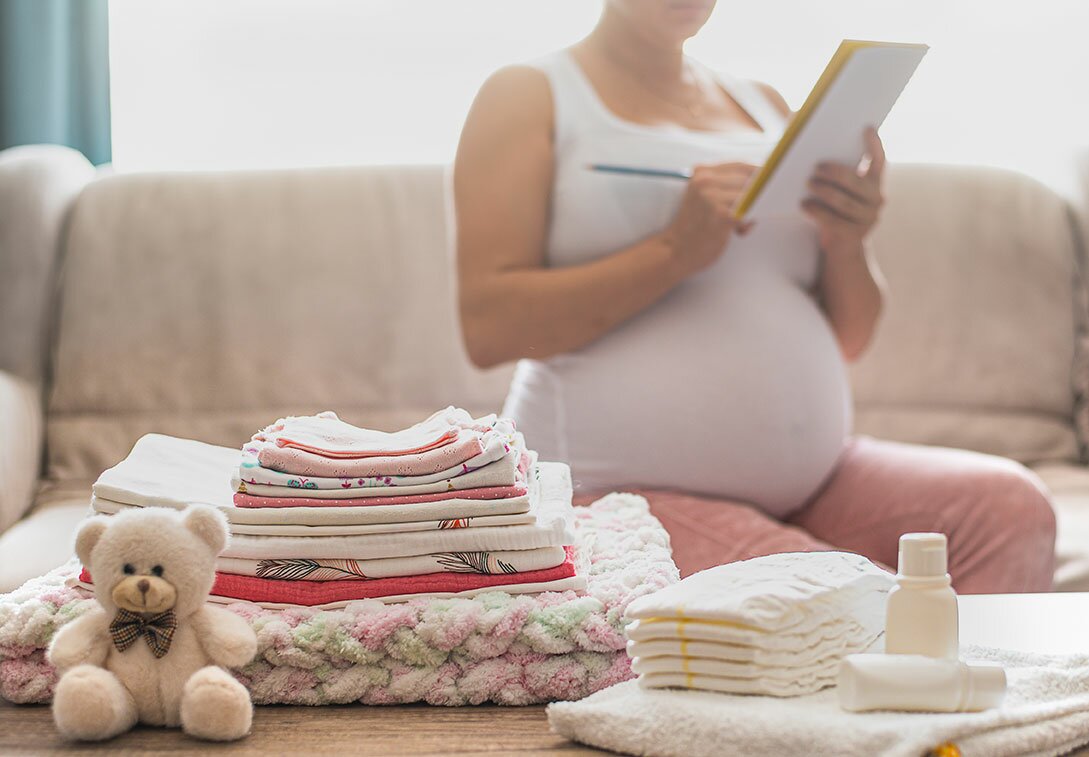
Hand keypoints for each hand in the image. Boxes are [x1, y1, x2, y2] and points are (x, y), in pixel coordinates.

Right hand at [662, 162, 757, 274]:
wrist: (674, 251)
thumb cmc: (694, 227)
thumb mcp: (703, 197)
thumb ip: (725, 186)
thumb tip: (763, 181)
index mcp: (701, 172)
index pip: (740, 165)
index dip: (758, 173)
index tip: (771, 182)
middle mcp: (705, 180)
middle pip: (749, 179)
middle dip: (759, 193)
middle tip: (760, 207)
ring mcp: (712, 196)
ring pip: (751, 196)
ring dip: (753, 211)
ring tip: (741, 225)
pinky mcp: (721, 214)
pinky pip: (748, 213)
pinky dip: (748, 224)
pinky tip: (739, 232)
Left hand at [802, 127, 885, 255]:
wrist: (842, 248)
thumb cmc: (835, 211)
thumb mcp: (840, 192)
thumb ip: (836, 175)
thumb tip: (814, 154)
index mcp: (874, 183)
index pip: (879, 160)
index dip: (874, 144)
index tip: (867, 127)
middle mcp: (877, 199)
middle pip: (856, 182)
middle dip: (836, 173)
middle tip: (816, 167)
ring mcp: (868, 218)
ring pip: (844, 202)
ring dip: (825, 191)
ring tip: (809, 183)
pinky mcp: (855, 235)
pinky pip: (834, 221)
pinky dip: (817, 211)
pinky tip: (804, 204)